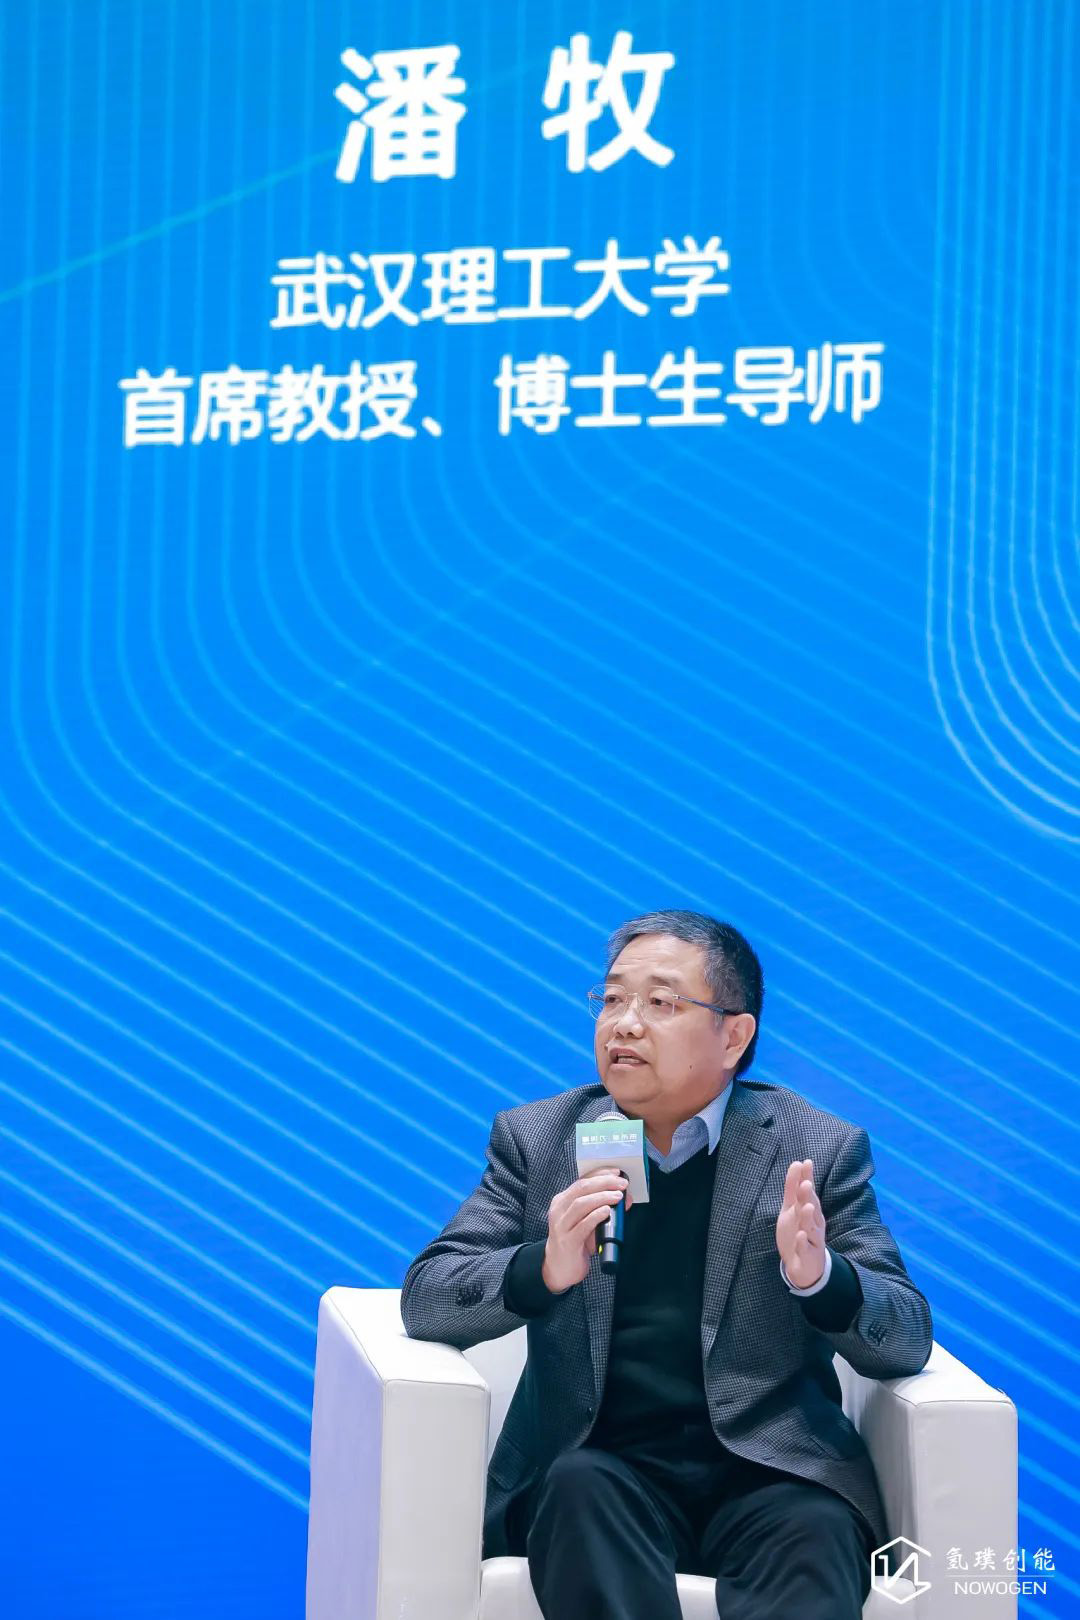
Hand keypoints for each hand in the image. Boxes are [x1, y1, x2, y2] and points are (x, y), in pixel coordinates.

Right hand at [542, 1169, 631, 1293]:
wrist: (558, 1268)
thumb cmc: (574, 1242)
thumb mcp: (587, 1222)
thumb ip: (603, 1209)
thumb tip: (625, 1199)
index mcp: (562, 1201)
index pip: (581, 1180)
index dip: (600, 1174)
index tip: (616, 1172)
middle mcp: (559, 1210)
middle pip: (581, 1188)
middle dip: (604, 1183)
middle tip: (621, 1184)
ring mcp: (561, 1225)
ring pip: (581, 1204)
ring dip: (602, 1197)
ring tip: (617, 1196)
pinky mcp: (568, 1241)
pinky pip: (582, 1225)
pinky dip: (596, 1215)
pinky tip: (606, 1211)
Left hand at [776, 1158, 826, 1288]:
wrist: (805, 1266)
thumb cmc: (799, 1232)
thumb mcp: (792, 1208)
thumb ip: (793, 1187)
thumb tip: (797, 1163)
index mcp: (810, 1211)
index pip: (809, 1192)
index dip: (807, 1178)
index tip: (806, 1162)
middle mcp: (813, 1223)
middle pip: (811, 1208)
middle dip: (808, 1196)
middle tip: (806, 1183)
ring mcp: (811, 1239)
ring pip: (810, 1227)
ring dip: (808, 1217)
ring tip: (805, 1206)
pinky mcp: (807, 1254)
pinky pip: (805, 1248)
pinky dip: (802, 1242)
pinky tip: (800, 1235)